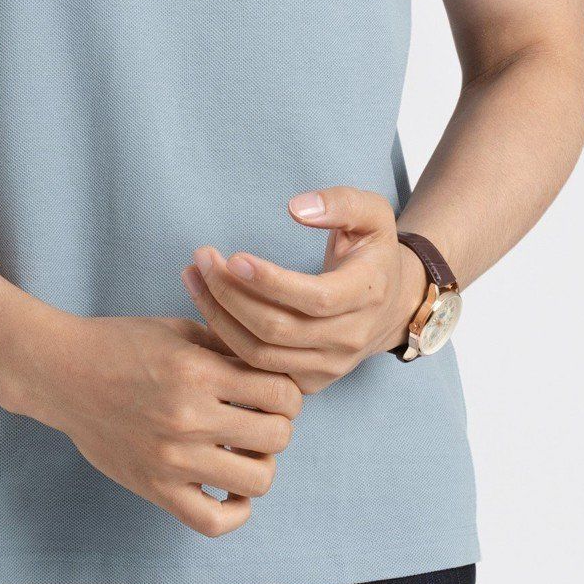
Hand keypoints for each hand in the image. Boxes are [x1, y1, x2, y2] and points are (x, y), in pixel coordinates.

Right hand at [22, 314, 304, 537]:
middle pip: (277, 437)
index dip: (288, 392)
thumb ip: (228, 347)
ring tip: (245, 450)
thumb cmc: (121, 344)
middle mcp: (189, 418)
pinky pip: (212, 521)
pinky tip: (231, 488)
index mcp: (198, 371)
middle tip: (260, 418)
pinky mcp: (155, 488)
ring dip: (261, 464)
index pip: (281, 393)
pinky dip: (235, 511)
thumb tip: (275, 368)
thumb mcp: (178, 330)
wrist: (61, 373)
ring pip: (257, 480)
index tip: (273, 390)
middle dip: (278, 425)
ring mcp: (172, 459)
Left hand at [180, 187, 429, 394]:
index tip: (233, 257)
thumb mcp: (372, 214)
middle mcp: (349, 338)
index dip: (271, 282)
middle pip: (277, 329)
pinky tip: (206, 306)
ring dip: (218, 316)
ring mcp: (329, 366)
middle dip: (231, 294)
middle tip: (202, 259)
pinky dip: (225, 340)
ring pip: (261, 353)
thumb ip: (341, 202)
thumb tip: (296, 207)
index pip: (315, 299)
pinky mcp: (308, 380)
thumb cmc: (372, 251)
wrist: (390, 304)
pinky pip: (257, 369)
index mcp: (367, 294)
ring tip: (193, 277)